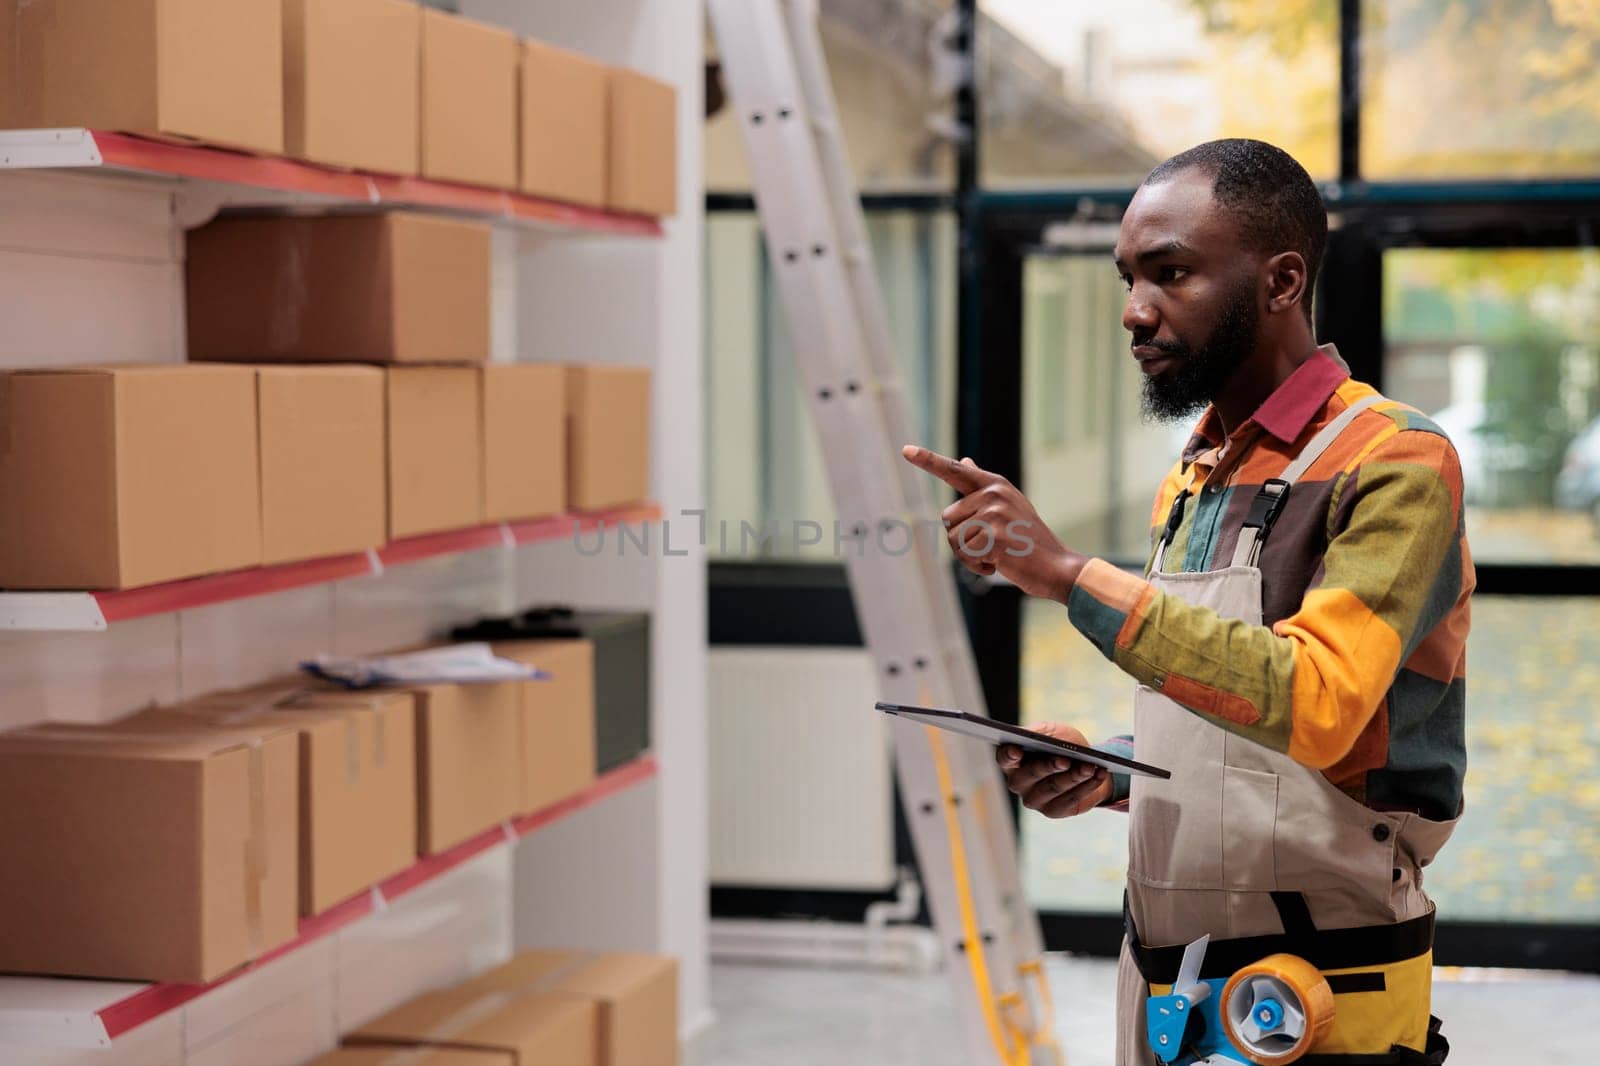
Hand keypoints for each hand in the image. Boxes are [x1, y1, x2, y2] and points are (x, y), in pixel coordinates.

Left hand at [901, 445, 1086, 603]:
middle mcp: (993, 494)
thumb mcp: (1008, 506)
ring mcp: (994, 513)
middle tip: (992, 545)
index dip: (928, 460)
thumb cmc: (1028, 539)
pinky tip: (1000, 563)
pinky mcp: (994, 535)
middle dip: (963, 539)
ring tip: (998, 553)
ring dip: (970, 555)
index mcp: (995, 484)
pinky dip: (978, 566)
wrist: (1057, 566)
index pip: (955, 471)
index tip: (906, 450)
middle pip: (947, 518)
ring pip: (953, 539)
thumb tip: (964, 460)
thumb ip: (982, 487)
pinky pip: (965, 555)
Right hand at [996, 722, 1112, 817]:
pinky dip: (1087, 786)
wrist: (1086, 762)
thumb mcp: (1052, 731)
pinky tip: (1098, 775)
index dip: (1009, 755)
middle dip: (1049, 766)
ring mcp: (1035, 800)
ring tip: (1090, 767)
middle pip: (1030, 775)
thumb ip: (1039, 732)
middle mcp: (1018, 783)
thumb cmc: (1063, 744)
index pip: (1004, 758)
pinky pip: (1071, 800)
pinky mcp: (1054, 811)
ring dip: (1074, 776)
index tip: (1017, 750)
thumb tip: (1033, 736)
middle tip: (1065, 760)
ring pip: (1054, 788)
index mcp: (1012, 760)